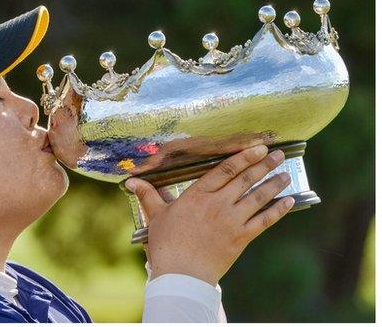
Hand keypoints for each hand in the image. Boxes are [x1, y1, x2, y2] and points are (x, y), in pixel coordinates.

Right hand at [125, 145, 293, 285]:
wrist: (181, 274)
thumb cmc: (166, 244)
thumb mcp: (155, 216)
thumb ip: (148, 196)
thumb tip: (131, 182)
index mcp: (198, 195)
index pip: (225, 169)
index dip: (243, 156)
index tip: (258, 147)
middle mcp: (218, 204)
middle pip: (245, 179)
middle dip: (263, 165)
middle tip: (278, 154)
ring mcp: (232, 220)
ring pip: (258, 197)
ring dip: (274, 184)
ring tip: (285, 173)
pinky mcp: (242, 238)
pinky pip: (264, 220)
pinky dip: (278, 210)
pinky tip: (288, 201)